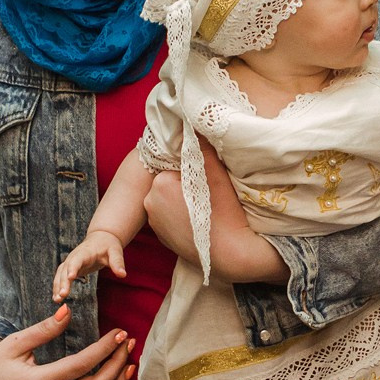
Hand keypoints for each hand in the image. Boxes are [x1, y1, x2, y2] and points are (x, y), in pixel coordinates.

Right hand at [54, 229, 127, 301]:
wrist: (101, 238)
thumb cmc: (109, 245)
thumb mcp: (115, 252)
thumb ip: (117, 262)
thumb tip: (122, 275)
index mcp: (85, 252)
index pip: (77, 260)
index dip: (73, 268)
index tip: (70, 277)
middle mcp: (74, 256)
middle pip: (65, 269)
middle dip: (63, 282)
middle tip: (62, 295)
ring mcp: (70, 262)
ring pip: (60, 274)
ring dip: (57, 286)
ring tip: (57, 300)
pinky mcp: (69, 268)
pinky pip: (60, 277)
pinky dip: (57, 286)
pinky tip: (57, 298)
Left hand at [143, 142, 288, 282]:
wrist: (229, 253)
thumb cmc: (224, 212)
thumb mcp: (215, 173)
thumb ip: (201, 147)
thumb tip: (192, 126)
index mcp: (160, 183)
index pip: (176, 164)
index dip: (193, 168)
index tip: (208, 177)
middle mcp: (150, 202)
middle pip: (170, 181)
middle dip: (186, 182)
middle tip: (209, 192)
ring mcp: (154, 223)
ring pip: (170, 199)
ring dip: (184, 198)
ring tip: (205, 207)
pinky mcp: (161, 237)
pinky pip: (170, 216)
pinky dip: (182, 215)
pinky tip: (200, 220)